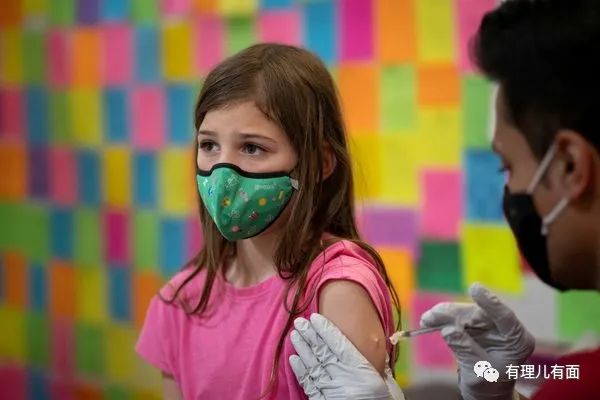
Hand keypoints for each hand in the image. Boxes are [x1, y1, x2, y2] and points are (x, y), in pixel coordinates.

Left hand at [289, 314, 404, 399]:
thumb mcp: (388, 387)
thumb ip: (381, 368)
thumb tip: (378, 353)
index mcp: (361, 372)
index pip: (339, 345)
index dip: (326, 330)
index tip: (315, 317)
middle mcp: (343, 379)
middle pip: (323, 352)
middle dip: (310, 335)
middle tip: (299, 322)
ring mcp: (330, 391)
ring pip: (312, 365)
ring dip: (302, 349)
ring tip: (294, 335)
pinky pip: (308, 384)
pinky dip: (300, 370)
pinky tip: (293, 359)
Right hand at [420, 283, 534, 399]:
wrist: (486, 392)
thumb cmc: (489, 385)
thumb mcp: (479, 370)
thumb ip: (465, 349)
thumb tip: (447, 329)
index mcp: (517, 341)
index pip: (505, 317)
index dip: (489, 302)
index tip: (474, 288)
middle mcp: (504, 329)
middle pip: (479, 314)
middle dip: (454, 313)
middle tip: (433, 316)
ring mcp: (489, 326)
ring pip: (466, 314)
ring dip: (445, 315)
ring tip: (427, 319)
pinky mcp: (475, 326)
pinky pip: (458, 319)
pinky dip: (444, 319)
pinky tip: (430, 321)